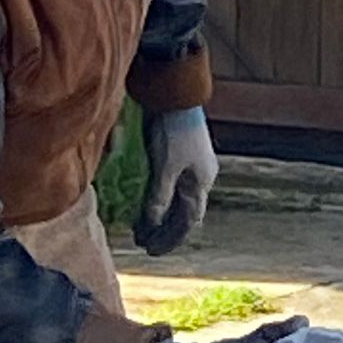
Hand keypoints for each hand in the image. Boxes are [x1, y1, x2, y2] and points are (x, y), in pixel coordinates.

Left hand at [134, 107, 217, 256]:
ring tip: (141, 229)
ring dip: (160, 217)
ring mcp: (190, 165)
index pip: (188, 220)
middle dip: (164, 230)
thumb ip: (160, 195)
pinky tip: (144, 205)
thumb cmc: (173, 130)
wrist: (174, 93)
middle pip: (183, 212)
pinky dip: (158, 200)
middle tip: (144, 244)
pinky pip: (169, 187)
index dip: (171, 237)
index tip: (153, 249)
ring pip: (176, 200)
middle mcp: (199, 176)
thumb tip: (153, 222)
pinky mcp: (177, 155)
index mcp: (201, 181)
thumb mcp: (166, 166)